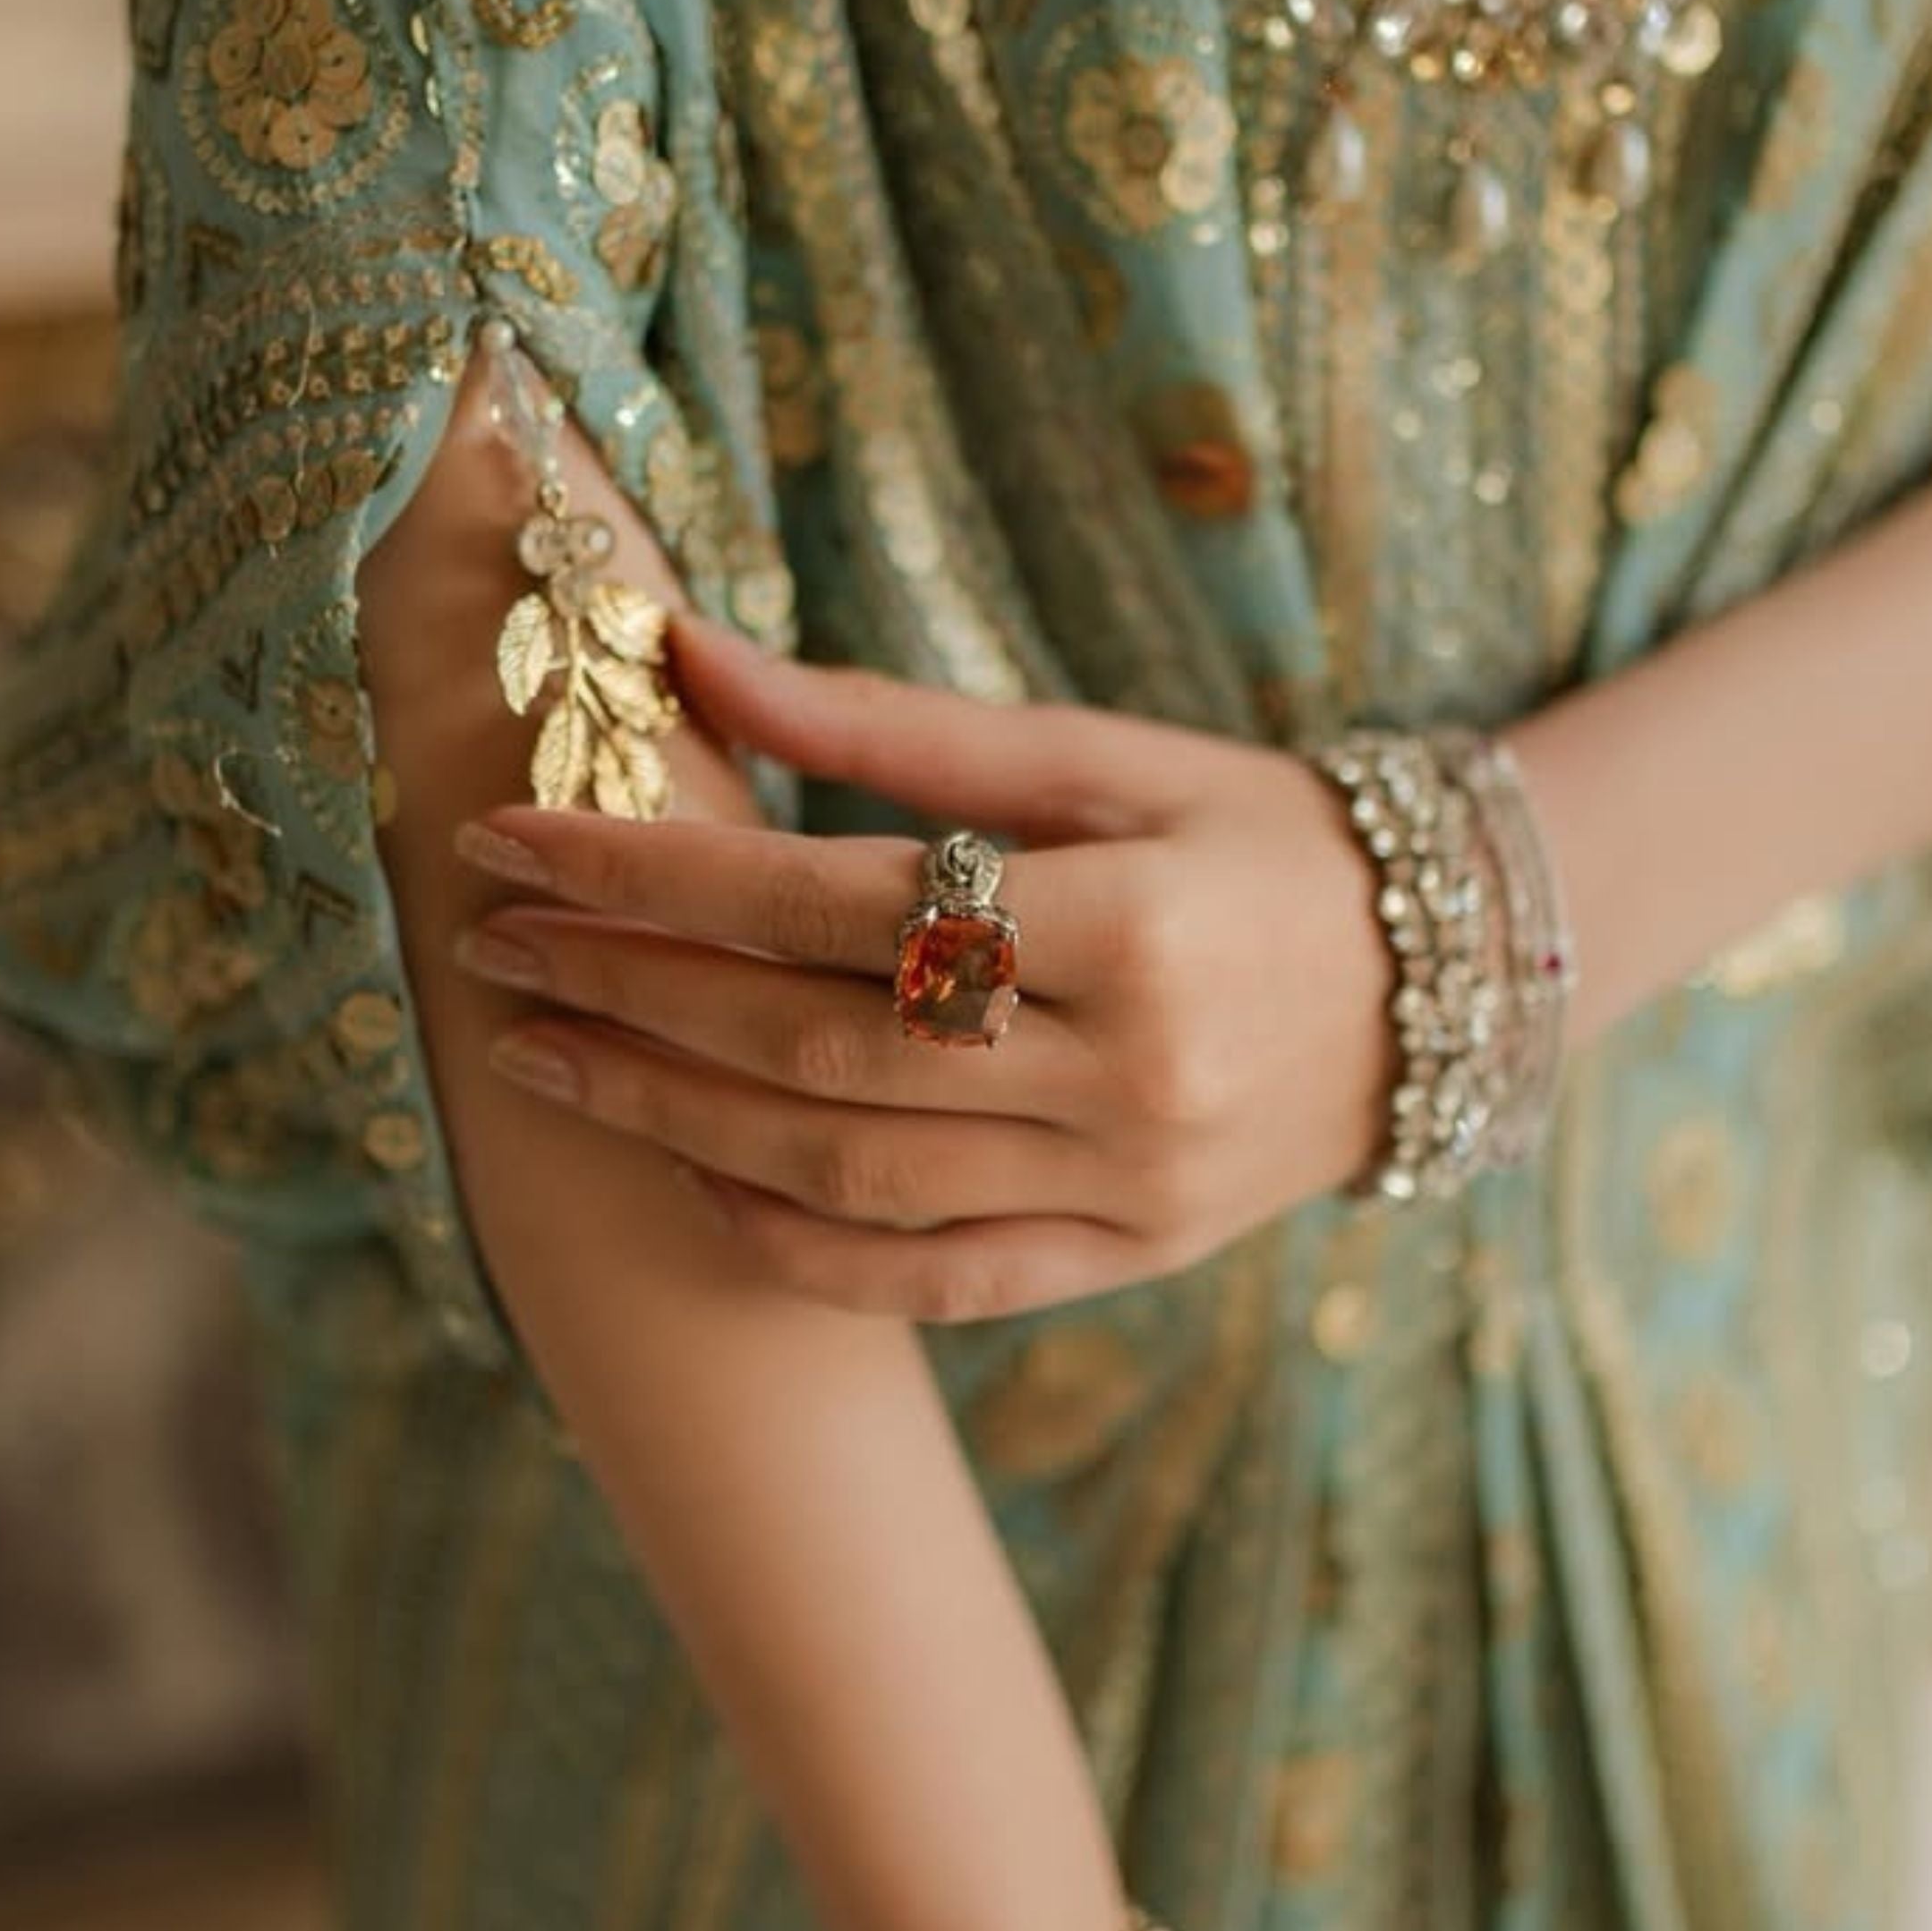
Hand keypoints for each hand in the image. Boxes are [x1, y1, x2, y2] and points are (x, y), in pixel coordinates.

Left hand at [446, 614, 1396, 1319]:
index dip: (656, 875)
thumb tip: (685, 655)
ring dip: (670, 1117)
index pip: (835, 903)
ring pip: (849, 1173)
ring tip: (543, 1057)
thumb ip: (888, 728)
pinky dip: (791, 1239)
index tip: (517, 840)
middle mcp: (1132, 1072)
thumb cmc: (1256, 838)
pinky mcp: (1122, 1260)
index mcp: (1135, 920)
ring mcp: (1128, 1189)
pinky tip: (685, 1173)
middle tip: (492, 946)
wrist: (1440, 985)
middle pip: (819, 1046)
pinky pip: (925, 1274)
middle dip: (631, 994)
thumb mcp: (1100, 753)